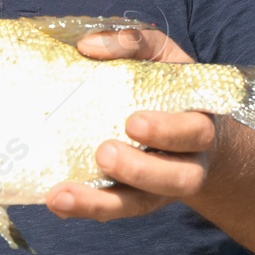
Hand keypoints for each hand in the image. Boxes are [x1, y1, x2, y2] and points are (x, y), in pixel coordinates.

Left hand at [46, 27, 219, 221]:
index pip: (194, 132)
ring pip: (141, 205)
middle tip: (103, 152)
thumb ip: (132, 43)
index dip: (167, 131)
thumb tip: (87, 46)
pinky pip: (113, 211)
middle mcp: (187, 162)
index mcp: (198, 124)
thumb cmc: (168, 84)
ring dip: (101, 203)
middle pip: (178, 179)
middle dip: (140, 170)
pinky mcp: (134, 200)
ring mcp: (161, 188)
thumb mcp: (160, 55)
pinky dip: (84, 208)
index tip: (133, 122)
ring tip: (63, 195)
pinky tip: (56, 202)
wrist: (185, 127)